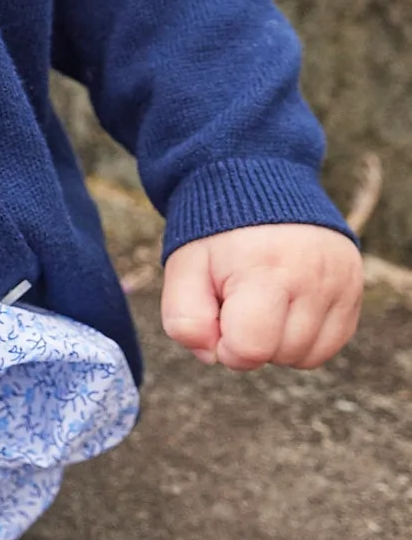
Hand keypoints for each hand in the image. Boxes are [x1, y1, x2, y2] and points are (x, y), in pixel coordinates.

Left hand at [159, 223, 361, 372]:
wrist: (258, 183)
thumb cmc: (217, 234)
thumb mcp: (184, 268)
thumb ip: (184, 319)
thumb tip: (212, 356)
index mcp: (265, 269)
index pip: (250, 348)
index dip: (225, 346)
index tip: (219, 316)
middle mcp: (313, 276)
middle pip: (280, 355)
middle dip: (251, 341)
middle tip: (241, 300)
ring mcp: (340, 281)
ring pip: (307, 356)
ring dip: (278, 343)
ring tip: (264, 302)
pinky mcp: (355, 285)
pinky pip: (330, 344)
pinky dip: (304, 338)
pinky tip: (286, 308)